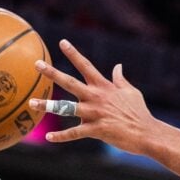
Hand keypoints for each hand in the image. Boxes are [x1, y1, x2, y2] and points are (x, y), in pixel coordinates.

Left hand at [30, 39, 155, 153]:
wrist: (147, 133)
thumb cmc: (139, 113)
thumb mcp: (132, 92)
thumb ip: (120, 79)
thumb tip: (118, 66)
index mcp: (104, 87)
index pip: (86, 66)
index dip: (74, 53)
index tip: (62, 42)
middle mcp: (96, 97)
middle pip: (70, 82)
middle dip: (52, 73)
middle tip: (37, 64)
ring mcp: (95, 113)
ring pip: (67, 108)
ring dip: (48, 105)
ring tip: (31, 103)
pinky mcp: (97, 130)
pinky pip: (75, 133)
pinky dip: (62, 136)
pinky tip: (49, 137)